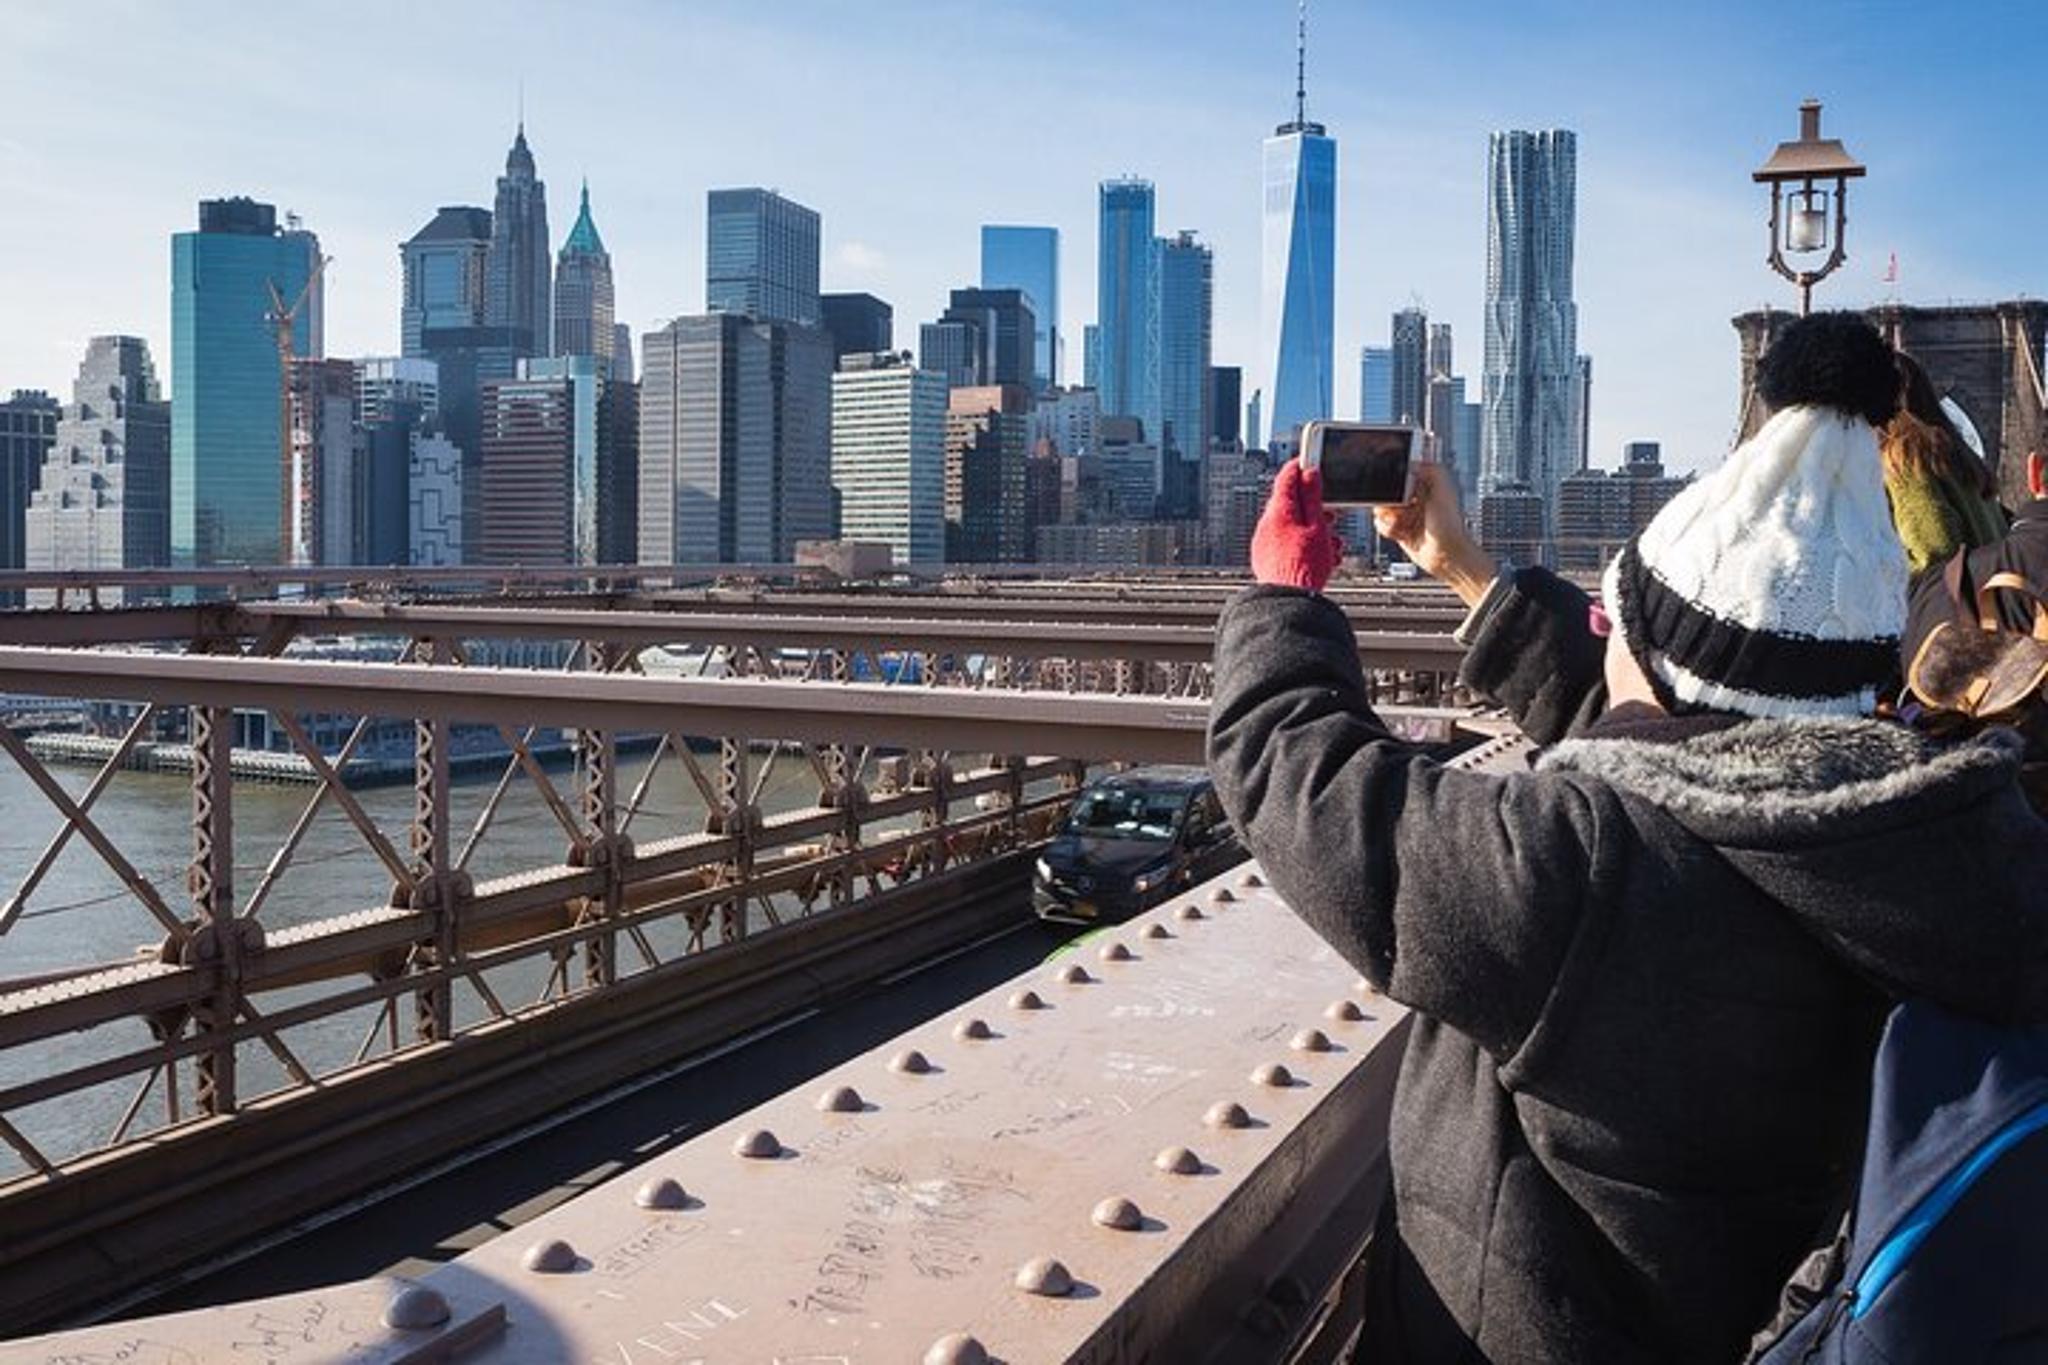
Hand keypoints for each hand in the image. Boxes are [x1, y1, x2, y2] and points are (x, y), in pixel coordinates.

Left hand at [1251, 459, 1344, 592]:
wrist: (1289, 603)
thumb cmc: (1302, 568)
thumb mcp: (1317, 527)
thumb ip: (1313, 498)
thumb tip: (1309, 473)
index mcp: (1278, 512)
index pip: (1286, 478)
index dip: (1301, 467)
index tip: (1311, 461)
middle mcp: (1266, 525)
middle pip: (1291, 504)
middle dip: (1314, 507)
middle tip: (1330, 512)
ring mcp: (1265, 543)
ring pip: (1292, 526)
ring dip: (1314, 529)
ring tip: (1331, 542)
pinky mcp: (1268, 559)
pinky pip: (1287, 543)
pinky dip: (1305, 544)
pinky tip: (1322, 556)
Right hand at [1372, 463, 1496, 605]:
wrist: (1446, 555)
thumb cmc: (1449, 526)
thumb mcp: (1443, 491)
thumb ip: (1432, 471)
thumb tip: (1411, 463)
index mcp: (1425, 486)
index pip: (1400, 474)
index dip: (1394, 480)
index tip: (1396, 487)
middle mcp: (1414, 499)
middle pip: (1387, 491)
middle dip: (1388, 499)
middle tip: (1399, 507)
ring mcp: (1406, 515)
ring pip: (1381, 508)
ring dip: (1387, 516)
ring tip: (1400, 523)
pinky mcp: (1399, 530)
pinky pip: (1381, 524)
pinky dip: (1386, 528)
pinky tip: (1399, 532)